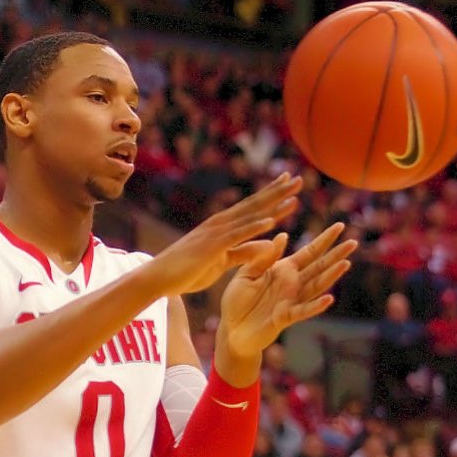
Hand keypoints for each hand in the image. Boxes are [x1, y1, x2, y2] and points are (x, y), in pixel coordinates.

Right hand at [143, 173, 302, 295]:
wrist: (158, 278)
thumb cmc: (187, 271)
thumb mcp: (222, 262)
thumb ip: (244, 252)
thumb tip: (268, 243)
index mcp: (222, 227)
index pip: (251, 208)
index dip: (271, 195)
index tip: (289, 183)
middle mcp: (220, 224)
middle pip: (254, 205)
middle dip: (277, 192)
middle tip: (298, 178)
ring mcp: (215, 234)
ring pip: (248, 216)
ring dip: (271, 204)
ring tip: (293, 194)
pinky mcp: (211, 247)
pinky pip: (237, 236)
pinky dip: (254, 227)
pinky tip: (271, 221)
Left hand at [218, 223, 356, 361]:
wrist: (231, 328)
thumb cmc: (237, 300)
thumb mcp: (247, 274)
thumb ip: (263, 257)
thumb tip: (282, 235)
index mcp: (283, 269)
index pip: (308, 252)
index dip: (324, 240)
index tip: (340, 226)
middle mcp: (292, 284)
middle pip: (318, 267)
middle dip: (335, 255)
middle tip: (354, 242)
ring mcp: (291, 300)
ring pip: (315, 286)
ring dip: (331, 276)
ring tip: (346, 263)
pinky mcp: (285, 317)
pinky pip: (303, 310)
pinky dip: (315, 305)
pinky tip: (329, 298)